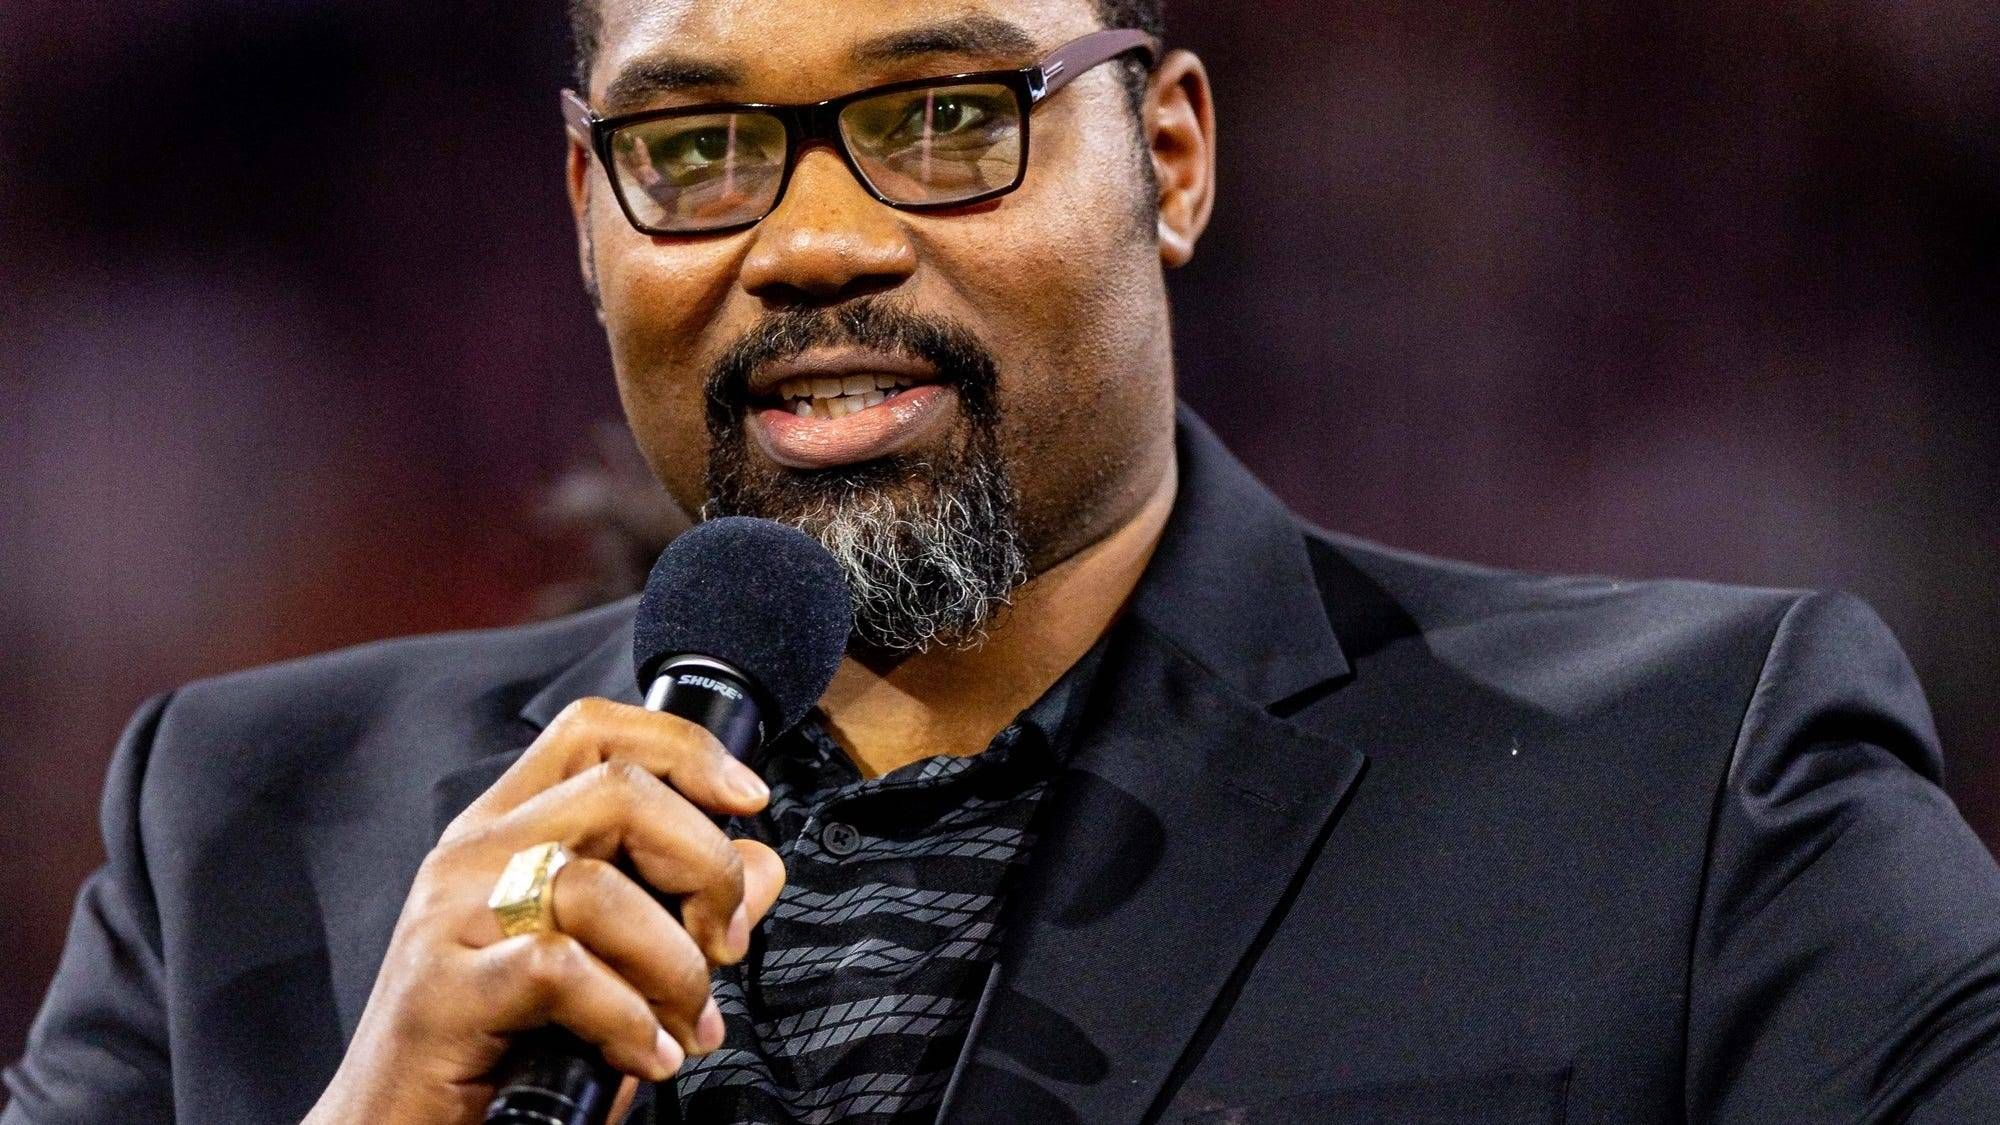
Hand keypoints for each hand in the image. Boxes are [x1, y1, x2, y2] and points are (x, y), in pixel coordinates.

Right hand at [303, 697, 784, 1124]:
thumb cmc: (508, 1047)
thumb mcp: (619, 965)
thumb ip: (688, 908)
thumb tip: (765, 866)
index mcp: (508, 829)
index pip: (595, 731)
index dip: (685, 750)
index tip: (748, 799)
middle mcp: (474, 854)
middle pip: (619, 790)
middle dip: (706, 865)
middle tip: (725, 943)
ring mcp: (449, 918)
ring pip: (597, 888)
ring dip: (674, 966)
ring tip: (685, 1025)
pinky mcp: (442, 993)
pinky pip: (560, 971)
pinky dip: (626, 1018)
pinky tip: (646, 1055)